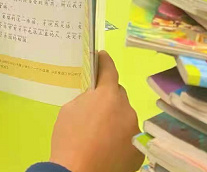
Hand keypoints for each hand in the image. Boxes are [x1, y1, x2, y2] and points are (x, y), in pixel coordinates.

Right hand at [50, 52, 143, 171]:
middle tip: (94, 108)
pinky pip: (128, 136)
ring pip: (124, 117)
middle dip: (108, 97)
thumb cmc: (68, 139)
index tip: (102, 56)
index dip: (105, 62)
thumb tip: (94, 98)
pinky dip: (120, 138)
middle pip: (118, 95)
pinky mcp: (138, 150)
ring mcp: (134, 130)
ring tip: (99, 133)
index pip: (109, 70)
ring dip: (115, 119)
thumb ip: (85, 98)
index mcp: (108, 95)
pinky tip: (107, 147)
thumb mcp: (69, 110)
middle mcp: (127, 109)